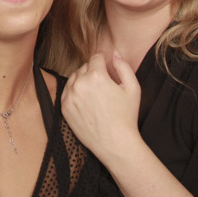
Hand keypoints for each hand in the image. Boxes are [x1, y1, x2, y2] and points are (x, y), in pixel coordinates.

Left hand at [61, 50, 141, 167]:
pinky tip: (87, 101)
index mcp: (96, 76)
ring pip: (74, 78)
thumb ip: (123, 66)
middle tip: (104, 82)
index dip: (103, 58)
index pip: (95, 57)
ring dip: (83, 80)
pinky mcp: (64, 107)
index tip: (106, 62)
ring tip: (96, 92)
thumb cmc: (126, 117)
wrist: (115, 143)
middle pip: (84, 67)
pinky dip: (75, 92)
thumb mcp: (133, 88)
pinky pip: (68, 91)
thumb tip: (115, 53)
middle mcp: (80, 84)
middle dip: (94, 70)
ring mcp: (70, 96)